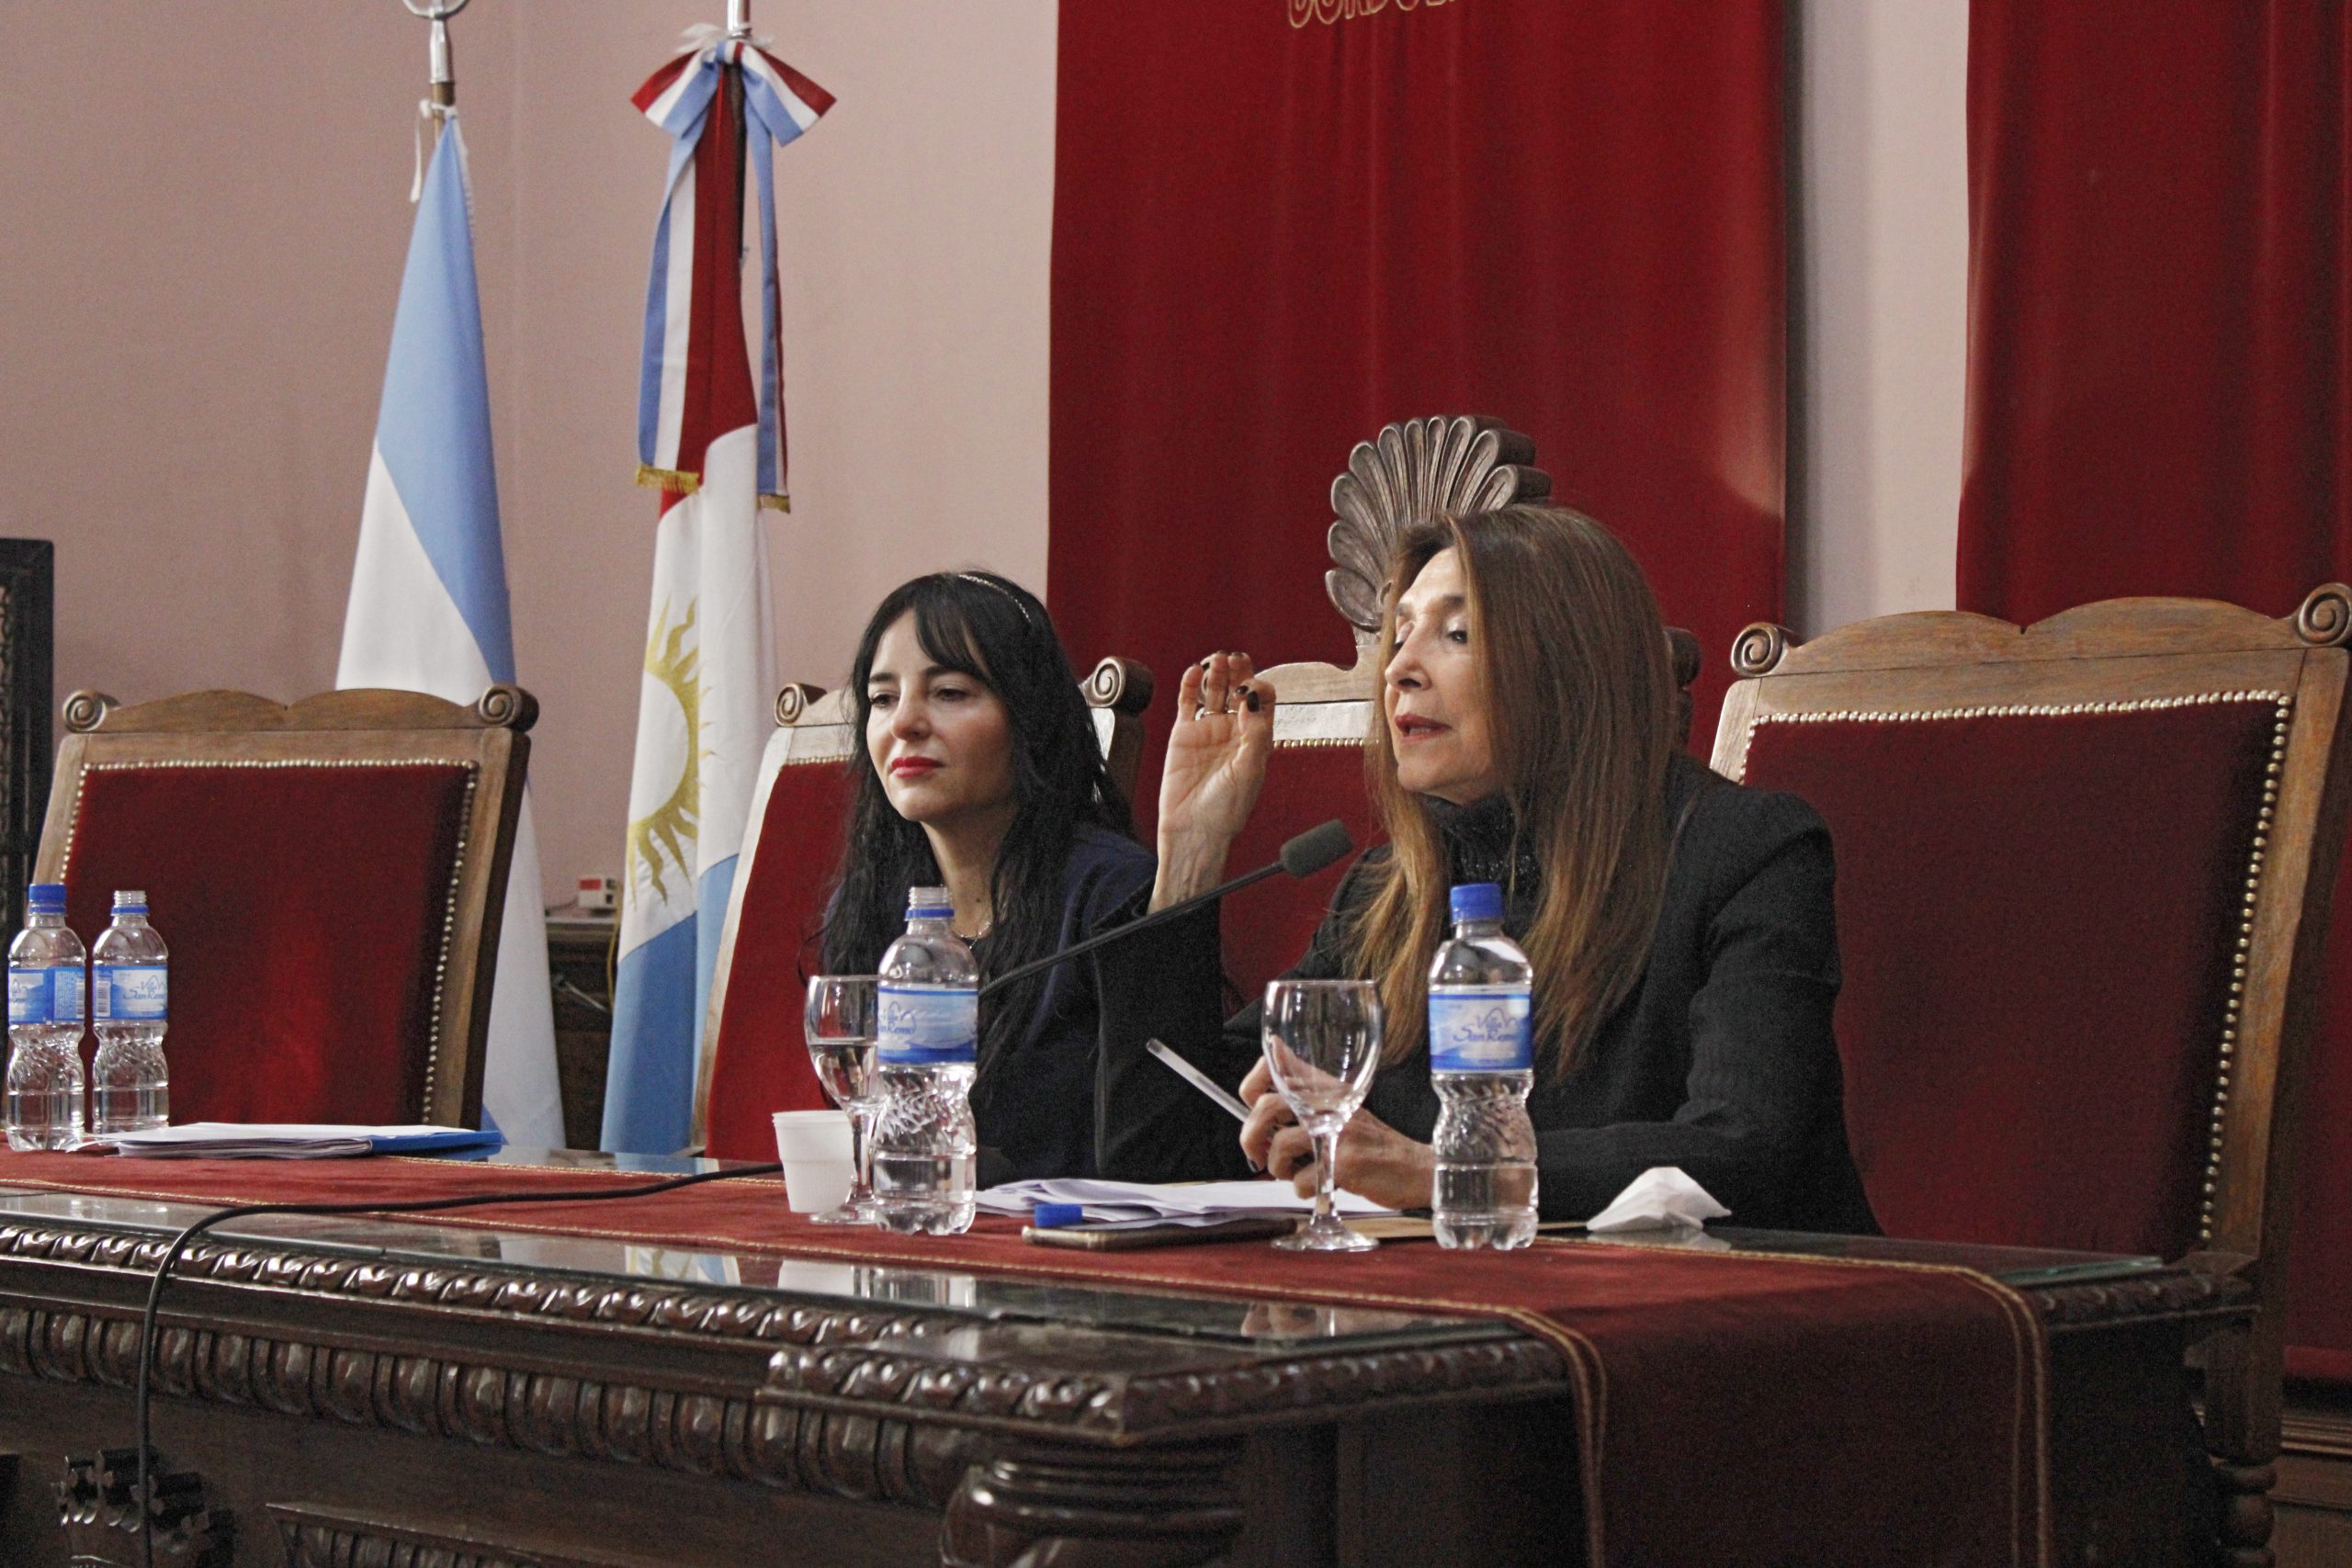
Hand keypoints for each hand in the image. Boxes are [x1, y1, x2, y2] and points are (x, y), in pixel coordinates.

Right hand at [1150, 652, 1275, 908]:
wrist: (1194, 830)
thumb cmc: (1227, 809)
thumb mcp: (1250, 770)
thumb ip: (1254, 733)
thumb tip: (1252, 698)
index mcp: (1256, 739)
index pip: (1263, 702)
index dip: (1260, 689)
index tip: (1251, 689)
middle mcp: (1233, 731)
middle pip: (1239, 691)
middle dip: (1240, 673)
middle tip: (1237, 659)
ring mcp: (1208, 730)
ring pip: (1214, 692)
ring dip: (1217, 674)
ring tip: (1217, 659)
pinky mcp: (1183, 734)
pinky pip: (1187, 703)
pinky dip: (1189, 685)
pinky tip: (1194, 671)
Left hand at [1239, 1056, 1434, 1212]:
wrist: (1415, 1167)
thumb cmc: (1373, 1144)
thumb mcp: (1342, 1110)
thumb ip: (1308, 1097)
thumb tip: (1266, 1082)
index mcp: (1326, 1087)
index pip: (1277, 1066)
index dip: (1252, 1083)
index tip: (1250, 1105)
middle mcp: (1330, 1103)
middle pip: (1267, 1107)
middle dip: (1251, 1136)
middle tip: (1257, 1154)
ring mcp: (1338, 1132)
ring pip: (1281, 1145)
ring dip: (1277, 1168)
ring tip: (1292, 1174)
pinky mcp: (1345, 1162)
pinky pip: (1302, 1179)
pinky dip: (1302, 1189)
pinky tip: (1317, 1186)